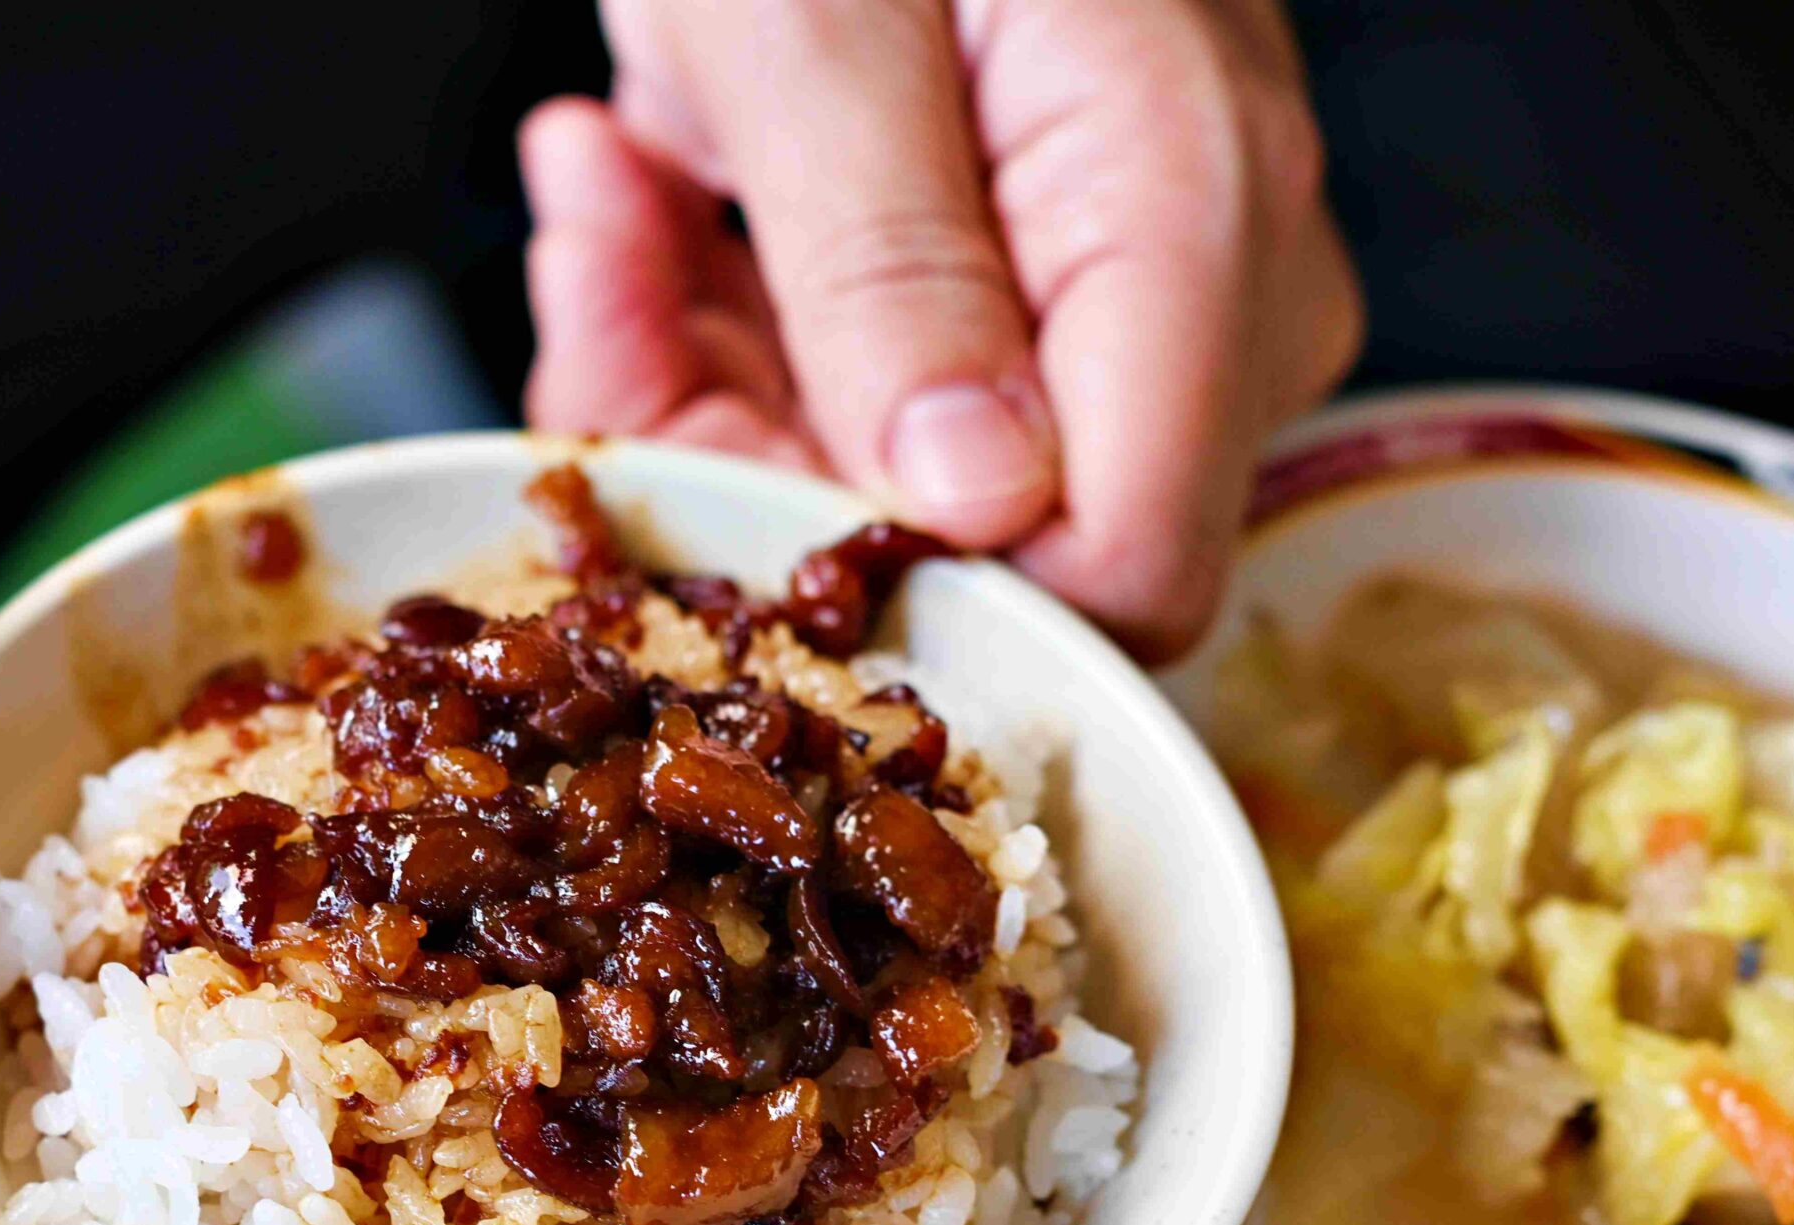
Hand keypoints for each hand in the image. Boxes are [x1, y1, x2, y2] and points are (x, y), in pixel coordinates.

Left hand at [522, 0, 1362, 658]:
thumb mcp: (820, 19)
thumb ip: (895, 263)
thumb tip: (971, 505)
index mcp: (1188, 209)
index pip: (1121, 571)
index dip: (906, 598)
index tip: (714, 497)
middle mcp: (1195, 279)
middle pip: (987, 547)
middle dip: (748, 461)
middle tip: (598, 296)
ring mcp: (1113, 288)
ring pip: (896, 493)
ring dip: (696, 374)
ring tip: (602, 197)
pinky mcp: (1014, 283)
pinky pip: (857, 404)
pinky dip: (709, 323)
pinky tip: (629, 180)